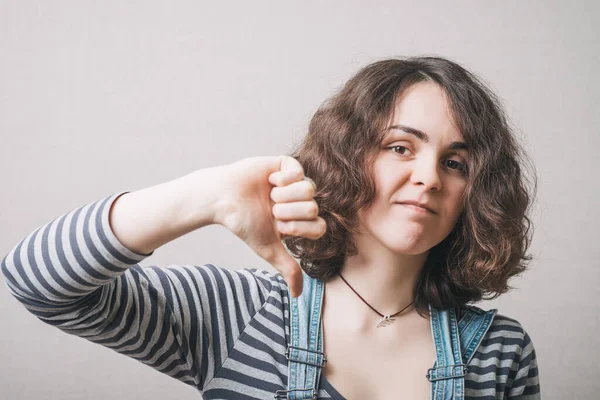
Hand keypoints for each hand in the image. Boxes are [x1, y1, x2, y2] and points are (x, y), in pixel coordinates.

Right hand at [219, 156, 325, 296]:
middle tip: (271, 210)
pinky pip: (299, 171)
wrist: (224, 200)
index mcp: (301, 220)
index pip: (319, 227)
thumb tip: (299, 295)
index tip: (278, 227)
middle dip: (288, 212)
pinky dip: (282, 179)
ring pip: (309, 190)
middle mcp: (301, 201)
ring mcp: (296, 182)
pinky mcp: (288, 164)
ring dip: (284, 196)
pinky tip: (270, 180)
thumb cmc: (245, 224)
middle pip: (314, 208)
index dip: (298, 228)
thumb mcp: (268, 249)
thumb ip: (288, 268)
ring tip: (269, 195)